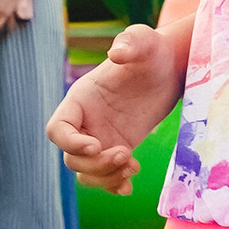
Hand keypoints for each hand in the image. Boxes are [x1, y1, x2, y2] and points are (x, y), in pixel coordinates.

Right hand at [48, 24, 181, 192]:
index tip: (97, 145)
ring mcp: (101, 137)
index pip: (57, 129)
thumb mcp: (143, 42)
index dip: (70, 142)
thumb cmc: (152, 51)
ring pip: (86, 171)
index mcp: (81, 99)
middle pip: (72, 157)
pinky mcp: (119, 148)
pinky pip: (106, 176)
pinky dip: (113, 186)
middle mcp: (85, 122)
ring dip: (106, 178)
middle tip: (126, 155)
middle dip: (96, 164)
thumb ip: (130, 43)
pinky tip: (129, 186)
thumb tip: (116, 54)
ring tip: (133, 167)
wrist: (170, 68)